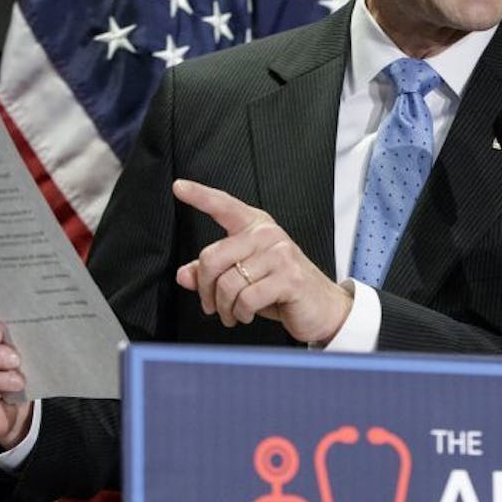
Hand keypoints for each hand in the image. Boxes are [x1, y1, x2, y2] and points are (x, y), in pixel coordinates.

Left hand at [173, 179, 352, 343]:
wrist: (322, 308)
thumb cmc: (283, 289)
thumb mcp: (244, 278)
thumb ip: (214, 273)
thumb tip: (184, 275)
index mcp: (255, 227)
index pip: (224, 205)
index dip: (199, 196)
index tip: (179, 187)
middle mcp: (267, 235)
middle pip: (212, 257)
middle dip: (206, 288)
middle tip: (212, 304)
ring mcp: (280, 254)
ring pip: (228, 282)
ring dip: (224, 307)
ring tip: (232, 313)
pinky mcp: (289, 278)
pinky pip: (247, 298)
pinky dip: (241, 313)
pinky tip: (247, 314)